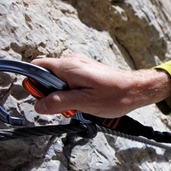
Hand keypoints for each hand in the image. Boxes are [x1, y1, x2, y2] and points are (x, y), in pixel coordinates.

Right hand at [31, 54, 170, 117]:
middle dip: (50, 93)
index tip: (42, 99)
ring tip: (78, 107)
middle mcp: (72, 62)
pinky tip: (84, 102)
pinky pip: (70, 81)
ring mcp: (80, 66)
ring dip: (62, 96)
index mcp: (68, 67)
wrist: (136, 89)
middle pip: (47, 76)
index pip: (36, 67)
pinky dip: (72, 93)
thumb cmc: (114, 96)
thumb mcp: (84, 103)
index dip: (34, 84)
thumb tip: (38, 106)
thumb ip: (59, 103)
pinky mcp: (87, 71)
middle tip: (66, 107)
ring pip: (59, 80)